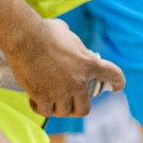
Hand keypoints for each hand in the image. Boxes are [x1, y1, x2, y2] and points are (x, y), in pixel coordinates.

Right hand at [0, 17, 122, 118]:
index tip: (116, 87)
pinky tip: (36, 101)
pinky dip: (40, 107)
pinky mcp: (43, 97)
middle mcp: (78, 82)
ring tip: (49, 100)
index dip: (117, 83)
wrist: (24, 37)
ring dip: (57, 108)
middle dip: (77, 107)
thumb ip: (72, 43)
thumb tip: (68, 42)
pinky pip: (45, 111)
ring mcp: (61, 92)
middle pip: (84, 109)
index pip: (114, 76)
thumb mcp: (66, 33)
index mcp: (89, 64)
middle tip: (69, 101)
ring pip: (63, 112)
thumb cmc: (43, 31)